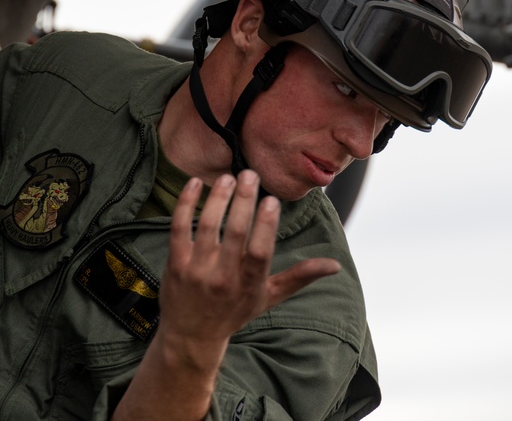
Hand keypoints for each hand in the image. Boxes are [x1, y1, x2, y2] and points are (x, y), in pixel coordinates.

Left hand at [160, 170, 340, 363]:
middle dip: (243, 201)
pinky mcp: (176, 264)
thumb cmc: (235, 311)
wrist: (191, 336)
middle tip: (251, 175)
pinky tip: (194, 183)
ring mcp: (197, 270)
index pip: (260, 252)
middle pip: (234, 234)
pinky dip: (186, 204)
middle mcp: (223, 278)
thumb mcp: (270, 297)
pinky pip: (179, 228)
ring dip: (218, 198)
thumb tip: (335, 265)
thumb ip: (300, 277)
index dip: (266, 225)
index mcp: (250, 284)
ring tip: (227, 177)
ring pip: (208, 226)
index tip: (271, 200)